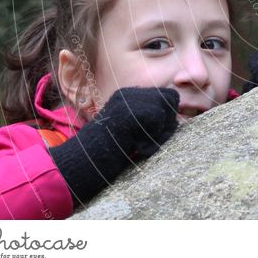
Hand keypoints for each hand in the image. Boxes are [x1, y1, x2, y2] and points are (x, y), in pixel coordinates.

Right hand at [50, 87, 178, 203]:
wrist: (80, 164)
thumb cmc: (109, 154)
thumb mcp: (133, 133)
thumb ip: (152, 122)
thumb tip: (178, 119)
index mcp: (131, 96)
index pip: (168, 96)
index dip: (167, 118)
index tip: (150, 137)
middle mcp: (129, 93)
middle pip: (171, 100)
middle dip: (166, 124)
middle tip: (145, 143)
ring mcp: (126, 100)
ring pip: (164, 111)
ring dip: (158, 135)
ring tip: (137, 146)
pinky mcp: (126, 111)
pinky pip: (156, 121)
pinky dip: (150, 141)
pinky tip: (133, 149)